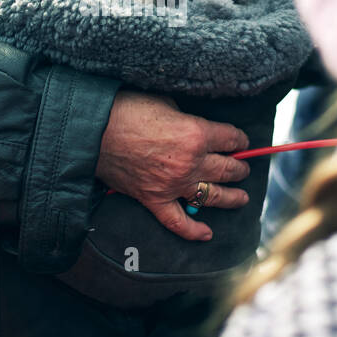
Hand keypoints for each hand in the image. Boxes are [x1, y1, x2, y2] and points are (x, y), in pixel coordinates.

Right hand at [96, 91, 250, 240]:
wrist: (93, 130)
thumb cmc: (127, 110)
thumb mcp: (165, 103)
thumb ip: (185, 118)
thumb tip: (192, 126)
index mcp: (196, 134)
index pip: (231, 139)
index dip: (240, 139)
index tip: (241, 141)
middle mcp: (190, 162)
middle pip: (228, 169)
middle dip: (240, 167)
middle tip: (243, 167)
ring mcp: (173, 184)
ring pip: (212, 196)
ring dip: (232, 197)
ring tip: (242, 198)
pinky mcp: (153, 199)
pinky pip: (178, 222)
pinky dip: (193, 231)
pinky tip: (207, 233)